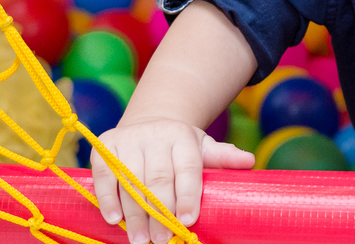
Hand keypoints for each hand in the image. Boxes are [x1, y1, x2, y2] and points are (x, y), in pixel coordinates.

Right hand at [89, 118, 254, 243]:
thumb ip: (223, 157)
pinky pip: (105, 174)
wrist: (150, 123)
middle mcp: (156, 135)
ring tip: (141, 240)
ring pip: (130, 180)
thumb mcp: (203, 147)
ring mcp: (129, 139)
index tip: (188, 222)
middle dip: (160, 212)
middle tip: (162, 240)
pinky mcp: (106, 145)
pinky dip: (108, 198)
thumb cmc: (180, 146)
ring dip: (135, 214)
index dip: (187, 196)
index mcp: (183, 137)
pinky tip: (115, 219)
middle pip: (157, 178)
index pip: (187, 169)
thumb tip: (249, 161)